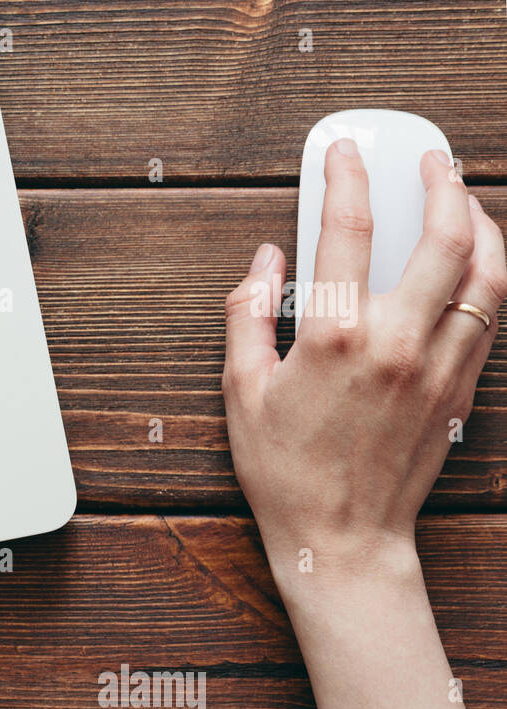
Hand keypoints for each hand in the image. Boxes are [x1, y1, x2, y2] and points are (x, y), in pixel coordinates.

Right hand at [222, 141, 506, 708]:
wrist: (342, 539)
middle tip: (430, 161)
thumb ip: (248, 315)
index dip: (346, 178)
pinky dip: (491, 276)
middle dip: (440, 185)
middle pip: (442, 237)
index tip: (344, 153)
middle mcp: (395, 341)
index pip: (346, 231)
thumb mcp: (242, 391)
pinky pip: (492, 316)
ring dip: (483, 224)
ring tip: (468, 201)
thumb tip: (264, 260)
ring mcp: (437, 365)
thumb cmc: (285, 472)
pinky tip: (477, 262)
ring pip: (487, 273)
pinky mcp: (461, 390)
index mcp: (332, 336)